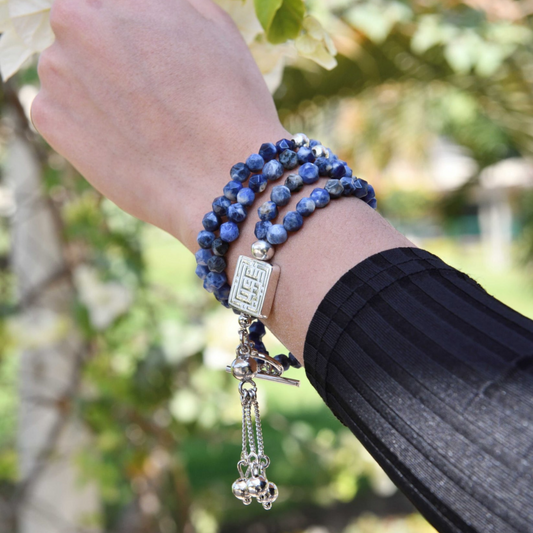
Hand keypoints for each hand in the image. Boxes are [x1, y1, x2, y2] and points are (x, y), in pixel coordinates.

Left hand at [32, 0, 287, 246]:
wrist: (218, 179)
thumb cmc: (229, 102)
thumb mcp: (213, 24)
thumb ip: (168, 4)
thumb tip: (145, 9)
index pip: (106, 5)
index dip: (133, 34)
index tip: (152, 57)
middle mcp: (72, 23)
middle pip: (83, 31)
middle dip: (110, 53)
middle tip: (149, 89)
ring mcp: (56, 74)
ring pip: (70, 70)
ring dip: (96, 86)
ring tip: (141, 119)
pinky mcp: (50, 121)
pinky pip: (60, 109)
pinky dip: (85, 120)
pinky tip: (123, 138)